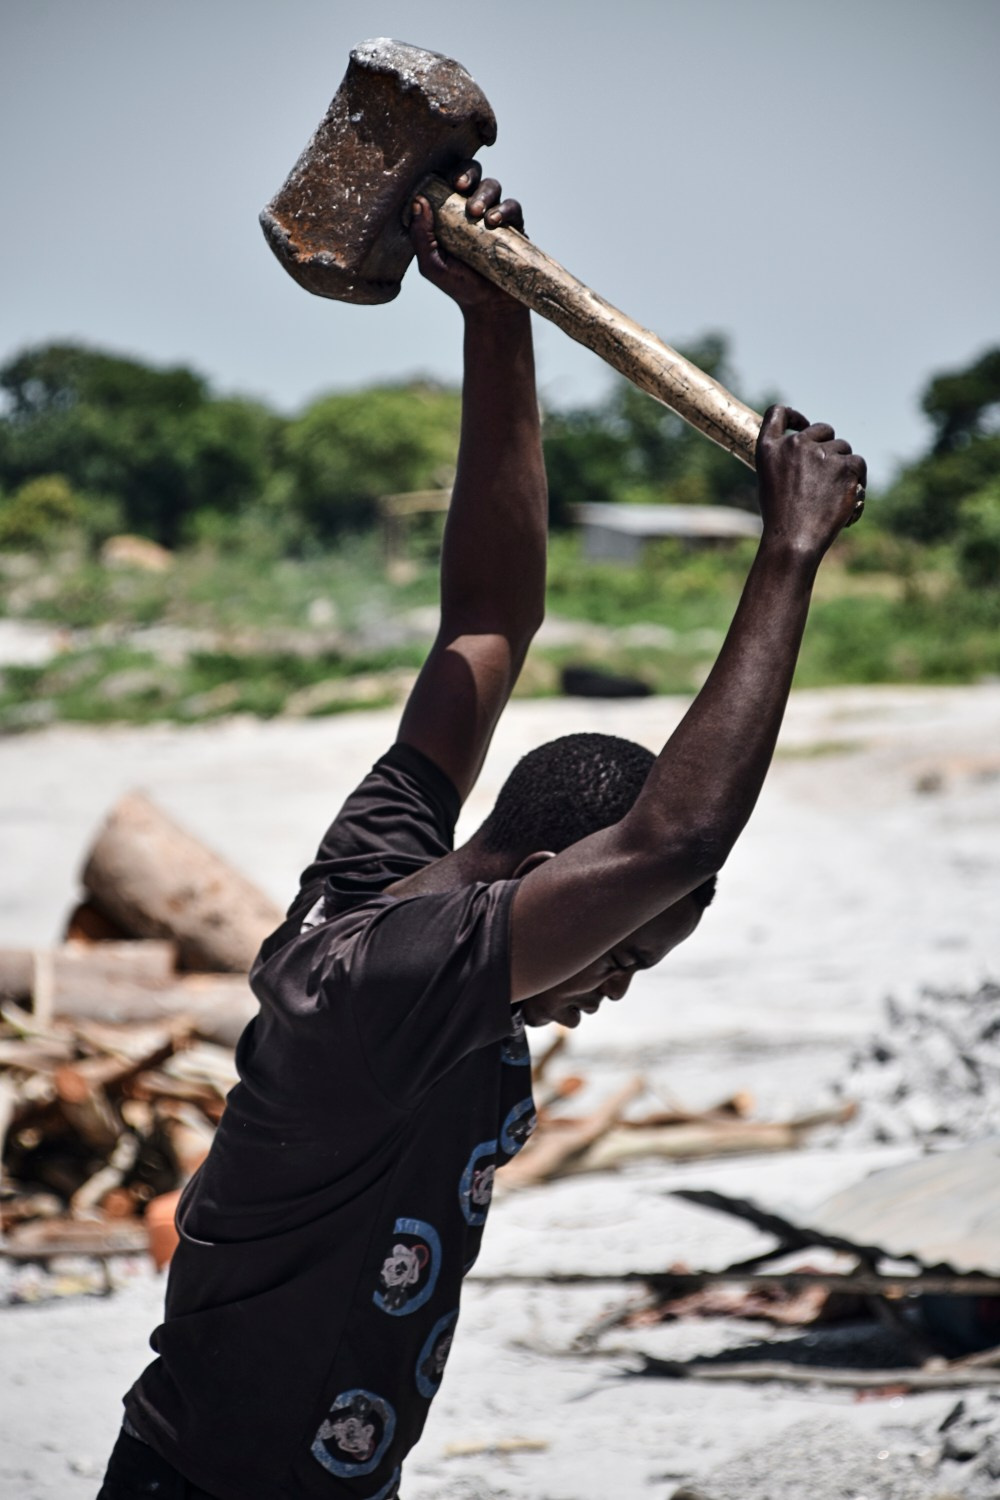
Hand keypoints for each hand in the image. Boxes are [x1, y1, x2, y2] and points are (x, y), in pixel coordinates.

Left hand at [409, 160, 524, 313]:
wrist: (489, 306)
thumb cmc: (458, 284)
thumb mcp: (431, 264)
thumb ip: (420, 236)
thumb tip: (419, 201)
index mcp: (449, 211)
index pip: (447, 180)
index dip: (447, 173)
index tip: (443, 182)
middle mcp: (472, 208)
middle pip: (472, 174)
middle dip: (467, 173)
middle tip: (460, 187)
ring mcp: (494, 215)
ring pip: (492, 186)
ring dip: (484, 194)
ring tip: (477, 214)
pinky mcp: (514, 226)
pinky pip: (513, 206)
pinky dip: (504, 210)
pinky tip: (494, 222)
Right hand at [755, 405, 866, 557]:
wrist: (793, 540)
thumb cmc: (780, 519)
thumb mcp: (770, 483)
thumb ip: (785, 461)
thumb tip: (809, 451)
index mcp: (769, 448)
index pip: (778, 413)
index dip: (794, 417)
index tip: (803, 426)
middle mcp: (794, 444)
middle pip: (822, 430)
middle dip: (828, 446)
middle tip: (828, 471)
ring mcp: (820, 453)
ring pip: (843, 448)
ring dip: (842, 465)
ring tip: (834, 493)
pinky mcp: (845, 465)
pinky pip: (858, 463)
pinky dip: (857, 479)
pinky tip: (848, 497)